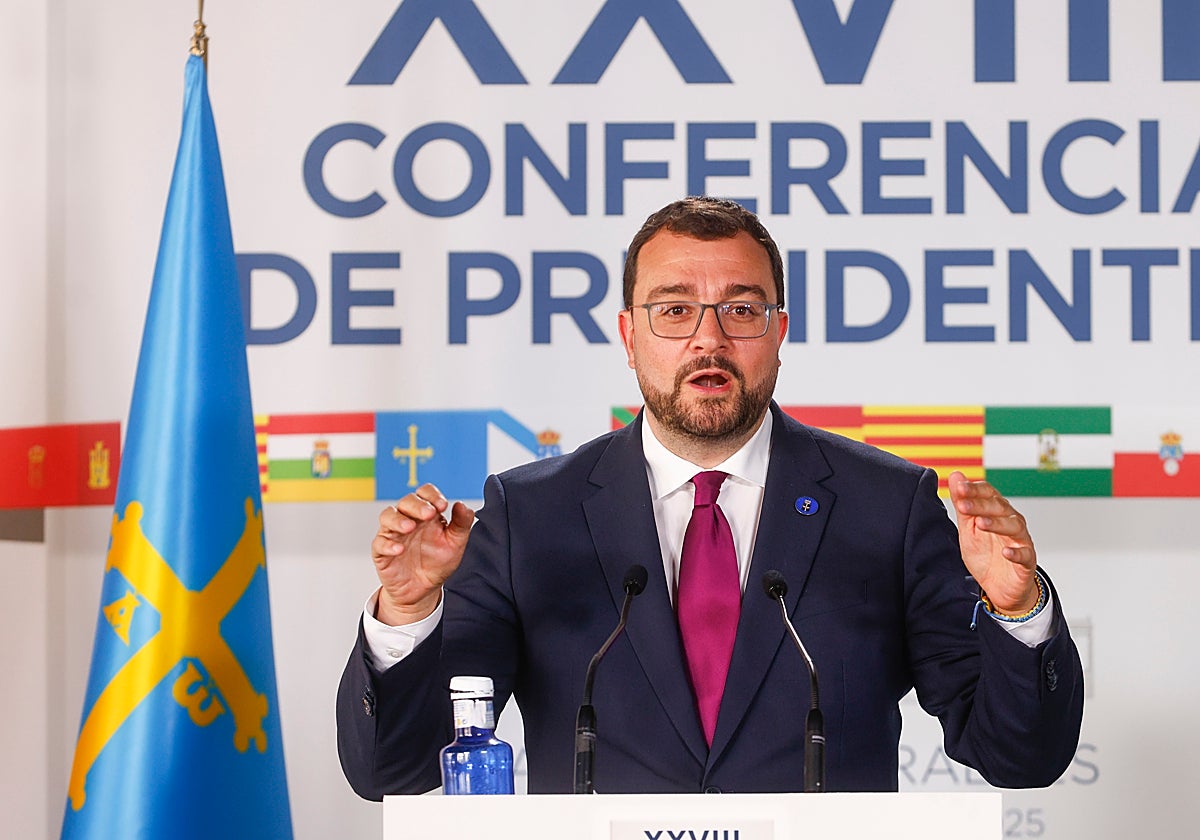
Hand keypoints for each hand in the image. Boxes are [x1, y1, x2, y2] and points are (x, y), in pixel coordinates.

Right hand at [371, 483, 474, 624]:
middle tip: (429, 514)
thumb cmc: (438, 562)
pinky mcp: (382, 552)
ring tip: (410, 527)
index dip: (432, 495)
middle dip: (417, 505)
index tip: (443, 505)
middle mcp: (408, 519)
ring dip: (398, 519)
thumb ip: (461, 524)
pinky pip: (379, 543)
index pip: (424, 493)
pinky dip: (388, 544)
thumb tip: (463, 505)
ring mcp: (393, 534)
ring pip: (387, 516)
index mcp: (426, 514)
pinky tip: (399, 549)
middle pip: (406, 501)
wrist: (425, 589)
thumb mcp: (455, 543)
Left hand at [947, 471, 1038, 614]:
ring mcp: (1021, 541)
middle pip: (1000, 507)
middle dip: (981, 504)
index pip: (988, 493)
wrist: (999, 587)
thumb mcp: (968, 528)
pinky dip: (1016, 553)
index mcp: (997, 511)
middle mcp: (1011, 521)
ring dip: (997, 524)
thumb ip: (963, 504)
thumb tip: (956, 475)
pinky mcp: (1027, 562)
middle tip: (963, 505)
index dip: (974, 490)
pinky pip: (1025, 555)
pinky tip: (1006, 552)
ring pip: (1014, 526)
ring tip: (981, 523)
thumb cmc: (985, 554)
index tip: (959, 488)